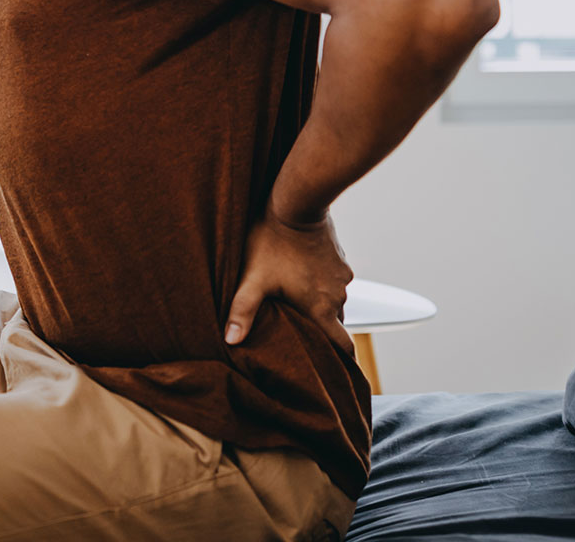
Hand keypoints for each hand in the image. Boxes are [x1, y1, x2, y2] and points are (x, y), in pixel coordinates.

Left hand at [225, 207, 354, 356]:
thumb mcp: (253, 277)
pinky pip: (334, 282)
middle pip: (335, 326)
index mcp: (321, 308)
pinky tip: (302, 278)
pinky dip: (321, 286)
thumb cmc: (272, 241)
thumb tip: (230, 340)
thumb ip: (242, 310)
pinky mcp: (340, 259)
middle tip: (303, 338)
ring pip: (334, 302)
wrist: (297, 203)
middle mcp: (337, 295)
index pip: (343, 347)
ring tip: (297, 305)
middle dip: (323, 334)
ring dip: (320, 307)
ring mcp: (342, 276)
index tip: (336, 371)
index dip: (341, 361)